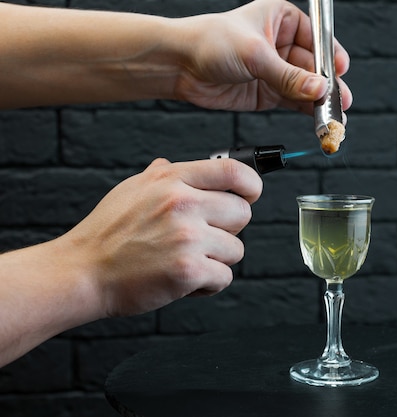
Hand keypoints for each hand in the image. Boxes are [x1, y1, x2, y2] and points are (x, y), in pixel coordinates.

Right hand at [59, 158, 262, 316]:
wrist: (83, 272)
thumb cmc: (107, 233)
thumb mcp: (131, 189)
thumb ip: (160, 176)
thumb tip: (170, 164)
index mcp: (172, 180)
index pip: (234, 171)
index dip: (251, 185)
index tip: (250, 195)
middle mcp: (183, 204)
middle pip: (242, 213)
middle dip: (228, 230)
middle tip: (202, 238)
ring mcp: (187, 237)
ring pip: (236, 250)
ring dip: (216, 260)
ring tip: (185, 260)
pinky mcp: (188, 270)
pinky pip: (224, 277)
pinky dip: (208, 284)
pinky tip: (184, 280)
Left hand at [172, 0, 351, 113]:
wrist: (179, 65)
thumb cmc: (210, 41)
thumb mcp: (255, 54)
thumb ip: (288, 76)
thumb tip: (319, 88)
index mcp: (282, 19)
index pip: (317, 38)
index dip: (330, 56)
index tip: (340, 72)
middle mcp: (282, 44)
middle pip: (314, 67)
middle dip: (327, 85)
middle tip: (339, 102)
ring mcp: (276, 70)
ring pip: (306, 87)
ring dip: (319, 102)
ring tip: (332, 116)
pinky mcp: (267, 93)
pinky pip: (293, 102)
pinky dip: (305, 111)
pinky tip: (316, 119)